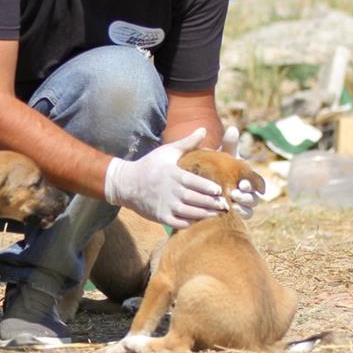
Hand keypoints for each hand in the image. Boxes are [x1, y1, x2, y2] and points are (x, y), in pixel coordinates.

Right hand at [104, 128, 226, 228]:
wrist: (126, 183)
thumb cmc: (150, 165)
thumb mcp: (167, 151)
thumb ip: (187, 142)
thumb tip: (204, 129)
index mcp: (173, 174)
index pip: (194, 182)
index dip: (208, 187)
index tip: (219, 190)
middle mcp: (170, 191)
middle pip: (195, 199)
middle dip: (212, 203)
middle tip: (226, 204)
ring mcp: (165, 205)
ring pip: (190, 213)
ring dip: (205, 215)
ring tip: (219, 214)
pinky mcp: (161, 216)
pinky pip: (179, 223)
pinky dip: (191, 223)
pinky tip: (201, 221)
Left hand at [220, 125, 257, 219]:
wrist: (199, 188)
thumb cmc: (214, 169)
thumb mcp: (221, 157)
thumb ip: (228, 145)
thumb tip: (232, 128)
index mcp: (247, 180)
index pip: (257, 183)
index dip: (253, 185)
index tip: (242, 183)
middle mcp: (247, 195)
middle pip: (253, 199)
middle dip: (246, 197)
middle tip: (236, 193)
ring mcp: (240, 208)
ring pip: (248, 212)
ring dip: (242, 208)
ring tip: (231, 205)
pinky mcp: (231, 218)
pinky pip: (238, 221)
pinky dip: (234, 218)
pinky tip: (224, 215)